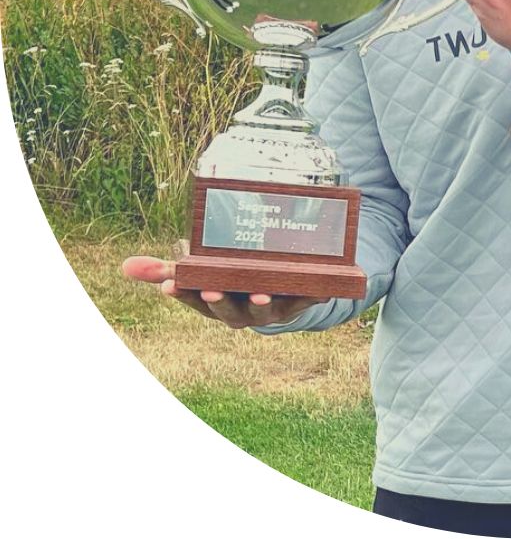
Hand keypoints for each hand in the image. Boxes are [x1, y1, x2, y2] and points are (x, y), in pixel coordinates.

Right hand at [122, 256, 326, 329]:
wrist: (278, 294)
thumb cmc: (232, 281)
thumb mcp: (200, 273)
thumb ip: (164, 269)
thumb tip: (123, 267)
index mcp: (216, 301)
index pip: (193, 300)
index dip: (183, 293)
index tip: (169, 284)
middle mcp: (241, 311)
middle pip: (227, 309)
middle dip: (219, 300)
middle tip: (212, 288)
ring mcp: (271, 308)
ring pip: (265, 309)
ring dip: (261, 302)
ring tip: (261, 292)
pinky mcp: (300, 302)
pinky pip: (307, 300)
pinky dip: (312, 295)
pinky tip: (319, 289)